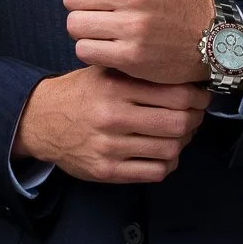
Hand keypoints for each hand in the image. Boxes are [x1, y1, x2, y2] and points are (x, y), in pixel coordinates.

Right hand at [12, 65, 210, 183]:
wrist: (41, 121)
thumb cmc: (81, 92)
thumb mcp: (104, 70)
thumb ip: (138, 71)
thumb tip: (184, 73)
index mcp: (116, 87)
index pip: (176, 95)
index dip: (198, 97)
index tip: (201, 96)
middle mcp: (113, 117)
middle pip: (178, 124)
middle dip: (195, 120)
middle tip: (195, 115)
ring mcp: (110, 147)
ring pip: (170, 150)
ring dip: (183, 142)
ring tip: (180, 133)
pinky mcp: (106, 171)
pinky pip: (154, 172)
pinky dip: (168, 163)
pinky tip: (164, 153)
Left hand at [63, 0, 213, 84]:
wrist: (208, 38)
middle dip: (79, 5)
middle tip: (96, 12)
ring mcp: (133, 27)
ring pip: (74, 25)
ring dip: (83, 30)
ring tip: (100, 30)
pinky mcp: (131, 57)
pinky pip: (84, 50)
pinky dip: (90, 50)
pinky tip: (106, 47)